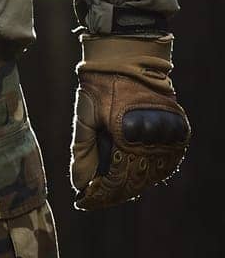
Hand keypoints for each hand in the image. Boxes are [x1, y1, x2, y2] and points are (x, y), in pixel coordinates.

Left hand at [70, 33, 189, 209]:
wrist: (129, 55)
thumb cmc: (102, 82)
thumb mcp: (85, 114)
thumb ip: (83, 151)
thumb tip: (79, 184)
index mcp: (127, 136)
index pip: (115, 181)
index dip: (98, 195)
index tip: (84, 201)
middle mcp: (152, 140)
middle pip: (133, 183)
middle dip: (113, 193)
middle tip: (96, 197)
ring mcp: (168, 137)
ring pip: (151, 177)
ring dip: (132, 185)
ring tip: (113, 189)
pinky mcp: (178, 131)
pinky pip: (167, 164)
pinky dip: (151, 173)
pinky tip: (136, 175)